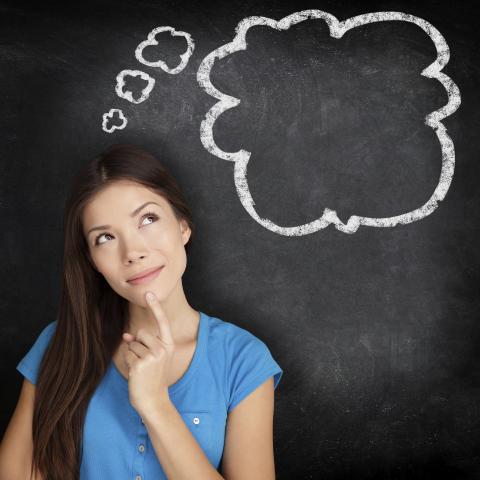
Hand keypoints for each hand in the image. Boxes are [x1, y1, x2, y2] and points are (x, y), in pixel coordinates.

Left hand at [122, 291, 174, 417]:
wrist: (154, 400)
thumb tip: (126, 335)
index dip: (155, 307)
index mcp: (169, 345)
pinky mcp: (140, 364)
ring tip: (142, 370)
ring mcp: (152, 356)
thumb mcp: (154, 358)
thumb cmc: (153, 378)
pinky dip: (128, 363)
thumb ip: (144, 344)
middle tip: (145, 362)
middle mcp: (162, 348)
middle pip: (142, 333)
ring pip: (132, 345)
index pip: (162, 322)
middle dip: (138, 343)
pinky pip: (127, 355)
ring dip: (133, 355)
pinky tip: (136, 374)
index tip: (149, 293)